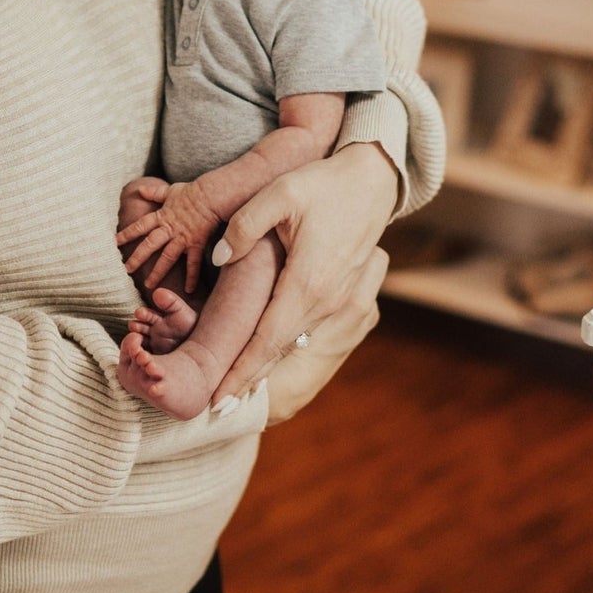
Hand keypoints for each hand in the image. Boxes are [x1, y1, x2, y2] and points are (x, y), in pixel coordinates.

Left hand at [116, 180, 222, 291]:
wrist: (211, 194)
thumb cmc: (192, 191)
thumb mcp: (170, 191)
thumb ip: (155, 193)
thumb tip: (140, 188)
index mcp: (162, 216)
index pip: (140, 226)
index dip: (127, 233)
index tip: (115, 242)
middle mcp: (169, 228)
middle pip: (149, 244)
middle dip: (137, 257)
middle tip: (126, 270)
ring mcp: (183, 237)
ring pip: (167, 257)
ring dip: (158, 272)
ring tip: (149, 286)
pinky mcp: (196, 243)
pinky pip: (193, 263)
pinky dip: (192, 277)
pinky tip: (188, 290)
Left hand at [211, 141, 398, 395]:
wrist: (374, 180)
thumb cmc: (322, 183)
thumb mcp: (279, 193)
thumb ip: (244, 226)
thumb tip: (219, 259)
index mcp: (310, 282)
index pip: (268, 340)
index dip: (242, 372)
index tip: (218, 400)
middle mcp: (331, 301)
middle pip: (283, 353)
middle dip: (251, 383)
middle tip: (218, 411)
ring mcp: (343, 302)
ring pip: (300, 347)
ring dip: (270, 371)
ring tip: (238, 395)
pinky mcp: (349, 298)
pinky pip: (315, 333)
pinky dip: (289, 353)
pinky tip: (268, 364)